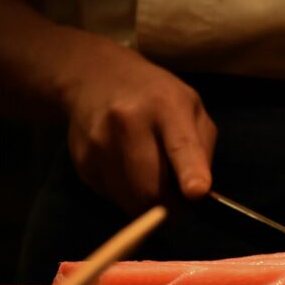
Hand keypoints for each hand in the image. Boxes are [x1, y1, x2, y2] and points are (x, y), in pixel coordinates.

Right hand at [61, 40, 215, 213]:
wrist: (95, 77)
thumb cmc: (156, 97)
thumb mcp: (191, 108)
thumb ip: (202, 148)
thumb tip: (197, 193)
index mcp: (166, 106)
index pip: (180, 144)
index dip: (189, 171)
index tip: (197, 192)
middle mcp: (128, 123)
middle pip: (151, 189)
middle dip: (171, 207)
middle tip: (179, 201)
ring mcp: (99, 144)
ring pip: (131, 202)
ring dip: (148, 203)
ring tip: (153, 179)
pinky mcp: (82, 163)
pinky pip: (113, 198)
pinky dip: (127, 194)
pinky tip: (127, 170)